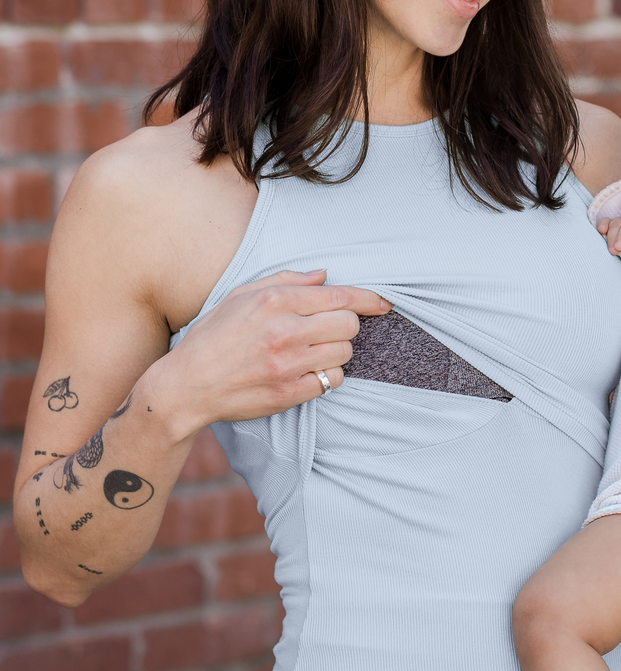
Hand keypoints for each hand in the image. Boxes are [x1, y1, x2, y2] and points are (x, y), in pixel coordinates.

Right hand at [149, 269, 390, 437]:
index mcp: (275, 301)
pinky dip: (325, 376)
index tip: (384, 303)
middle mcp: (285, 331)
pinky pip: (330, 382)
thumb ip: (286, 280)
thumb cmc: (214, 336)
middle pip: (349, 326)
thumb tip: (324, 276)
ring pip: (344, 354)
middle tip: (328, 330)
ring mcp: (288, 365)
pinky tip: (305, 371)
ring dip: (335, 352)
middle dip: (346, 326)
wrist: (187, 385)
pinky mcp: (288, 393)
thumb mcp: (241, 295)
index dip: (369, 299)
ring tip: (311, 351)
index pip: (339, 297)